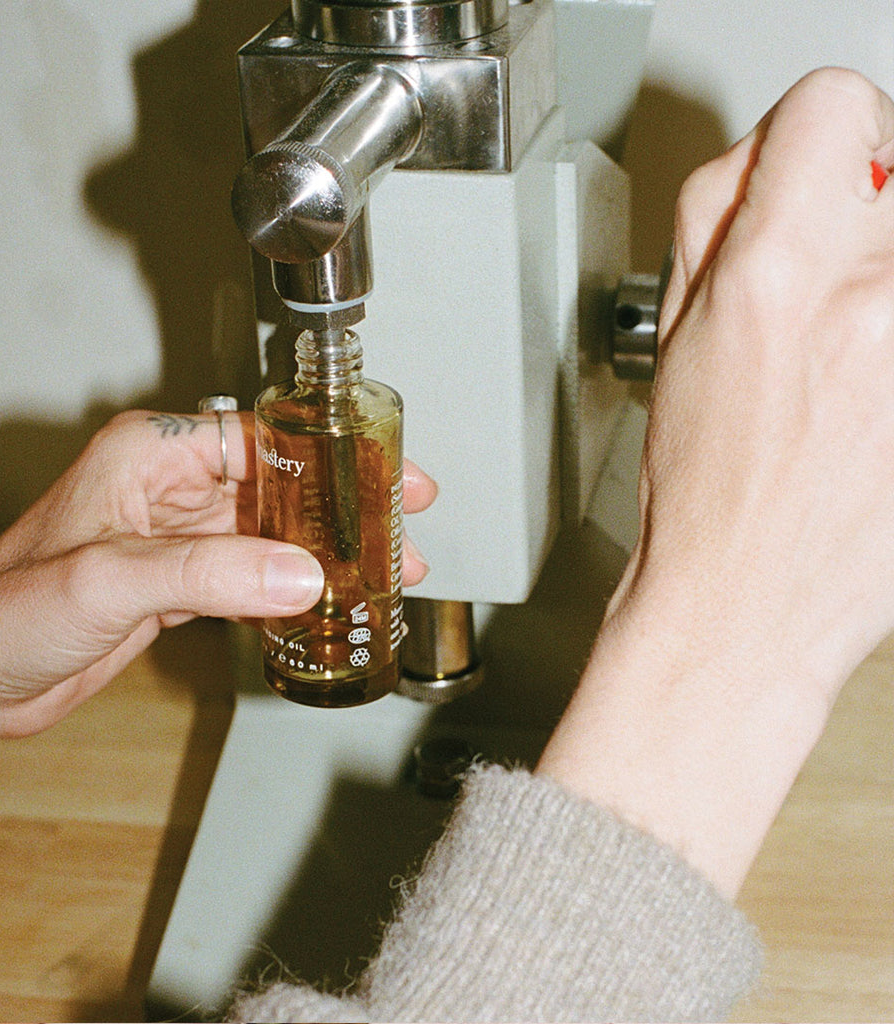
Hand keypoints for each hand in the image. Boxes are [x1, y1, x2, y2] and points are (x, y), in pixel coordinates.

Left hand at [0, 410, 437, 743]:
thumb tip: (300, 575)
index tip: (382, 469)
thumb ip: (209, 573)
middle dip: (344, 507)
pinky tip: (327, 601)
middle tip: (402, 523)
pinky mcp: (177, 585)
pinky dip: (292, 589)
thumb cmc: (5, 608)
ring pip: (272, 534)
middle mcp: (167, 488)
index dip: (332, 454)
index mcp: (150, 455)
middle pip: (281, 485)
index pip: (264, 438)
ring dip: (325, 552)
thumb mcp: (112, 579)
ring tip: (383, 569)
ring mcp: (176, 538)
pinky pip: (252, 576)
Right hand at [539, 69, 893, 895]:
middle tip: (820, 289)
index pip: (832, 106)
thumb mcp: (676, 338)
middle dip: (856, 211)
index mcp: (773, 279)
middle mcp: (873, 302)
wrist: (749, 603)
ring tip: (845, 356)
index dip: (807, 141)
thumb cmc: (704, 494)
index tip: (807, 179)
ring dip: (879, 282)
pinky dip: (890, 337)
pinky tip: (868, 394)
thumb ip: (715, 222)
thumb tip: (770, 163)